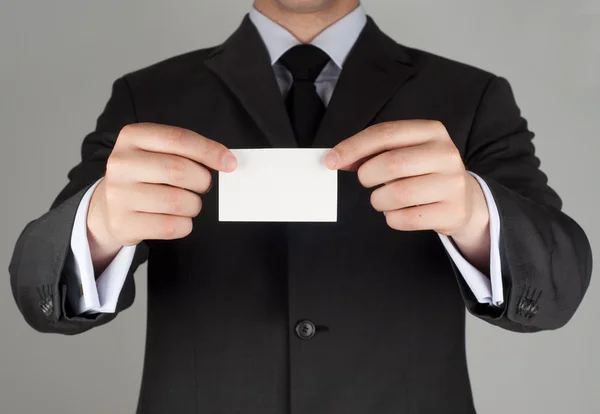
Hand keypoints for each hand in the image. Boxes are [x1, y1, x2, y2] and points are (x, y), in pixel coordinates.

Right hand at [87, 123, 236, 270]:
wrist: (108, 206)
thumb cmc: (145, 176)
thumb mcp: (158, 153)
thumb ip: (188, 152)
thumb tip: (227, 161)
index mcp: (131, 137)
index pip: (178, 138)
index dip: (209, 150)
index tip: (230, 163)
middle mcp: (120, 163)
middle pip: (178, 170)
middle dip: (202, 180)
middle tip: (203, 185)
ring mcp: (118, 194)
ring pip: (177, 201)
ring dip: (194, 205)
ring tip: (188, 203)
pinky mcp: (123, 223)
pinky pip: (170, 226)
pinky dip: (184, 225)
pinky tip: (177, 219)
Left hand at [324, 120, 489, 267]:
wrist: (464, 200)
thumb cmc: (423, 172)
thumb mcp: (405, 152)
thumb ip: (372, 152)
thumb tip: (336, 158)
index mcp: (431, 131)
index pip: (385, 134)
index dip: (353, 147)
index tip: (331, 160)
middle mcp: (446, 154)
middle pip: (391, 163)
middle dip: (367, 176)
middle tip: (366, 182)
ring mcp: (452, 184)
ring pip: (397, 194)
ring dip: (379, 200)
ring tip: (383, 199)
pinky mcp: (452, 211)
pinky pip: (406, 219)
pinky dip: (392, 218)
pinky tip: (397, 213)